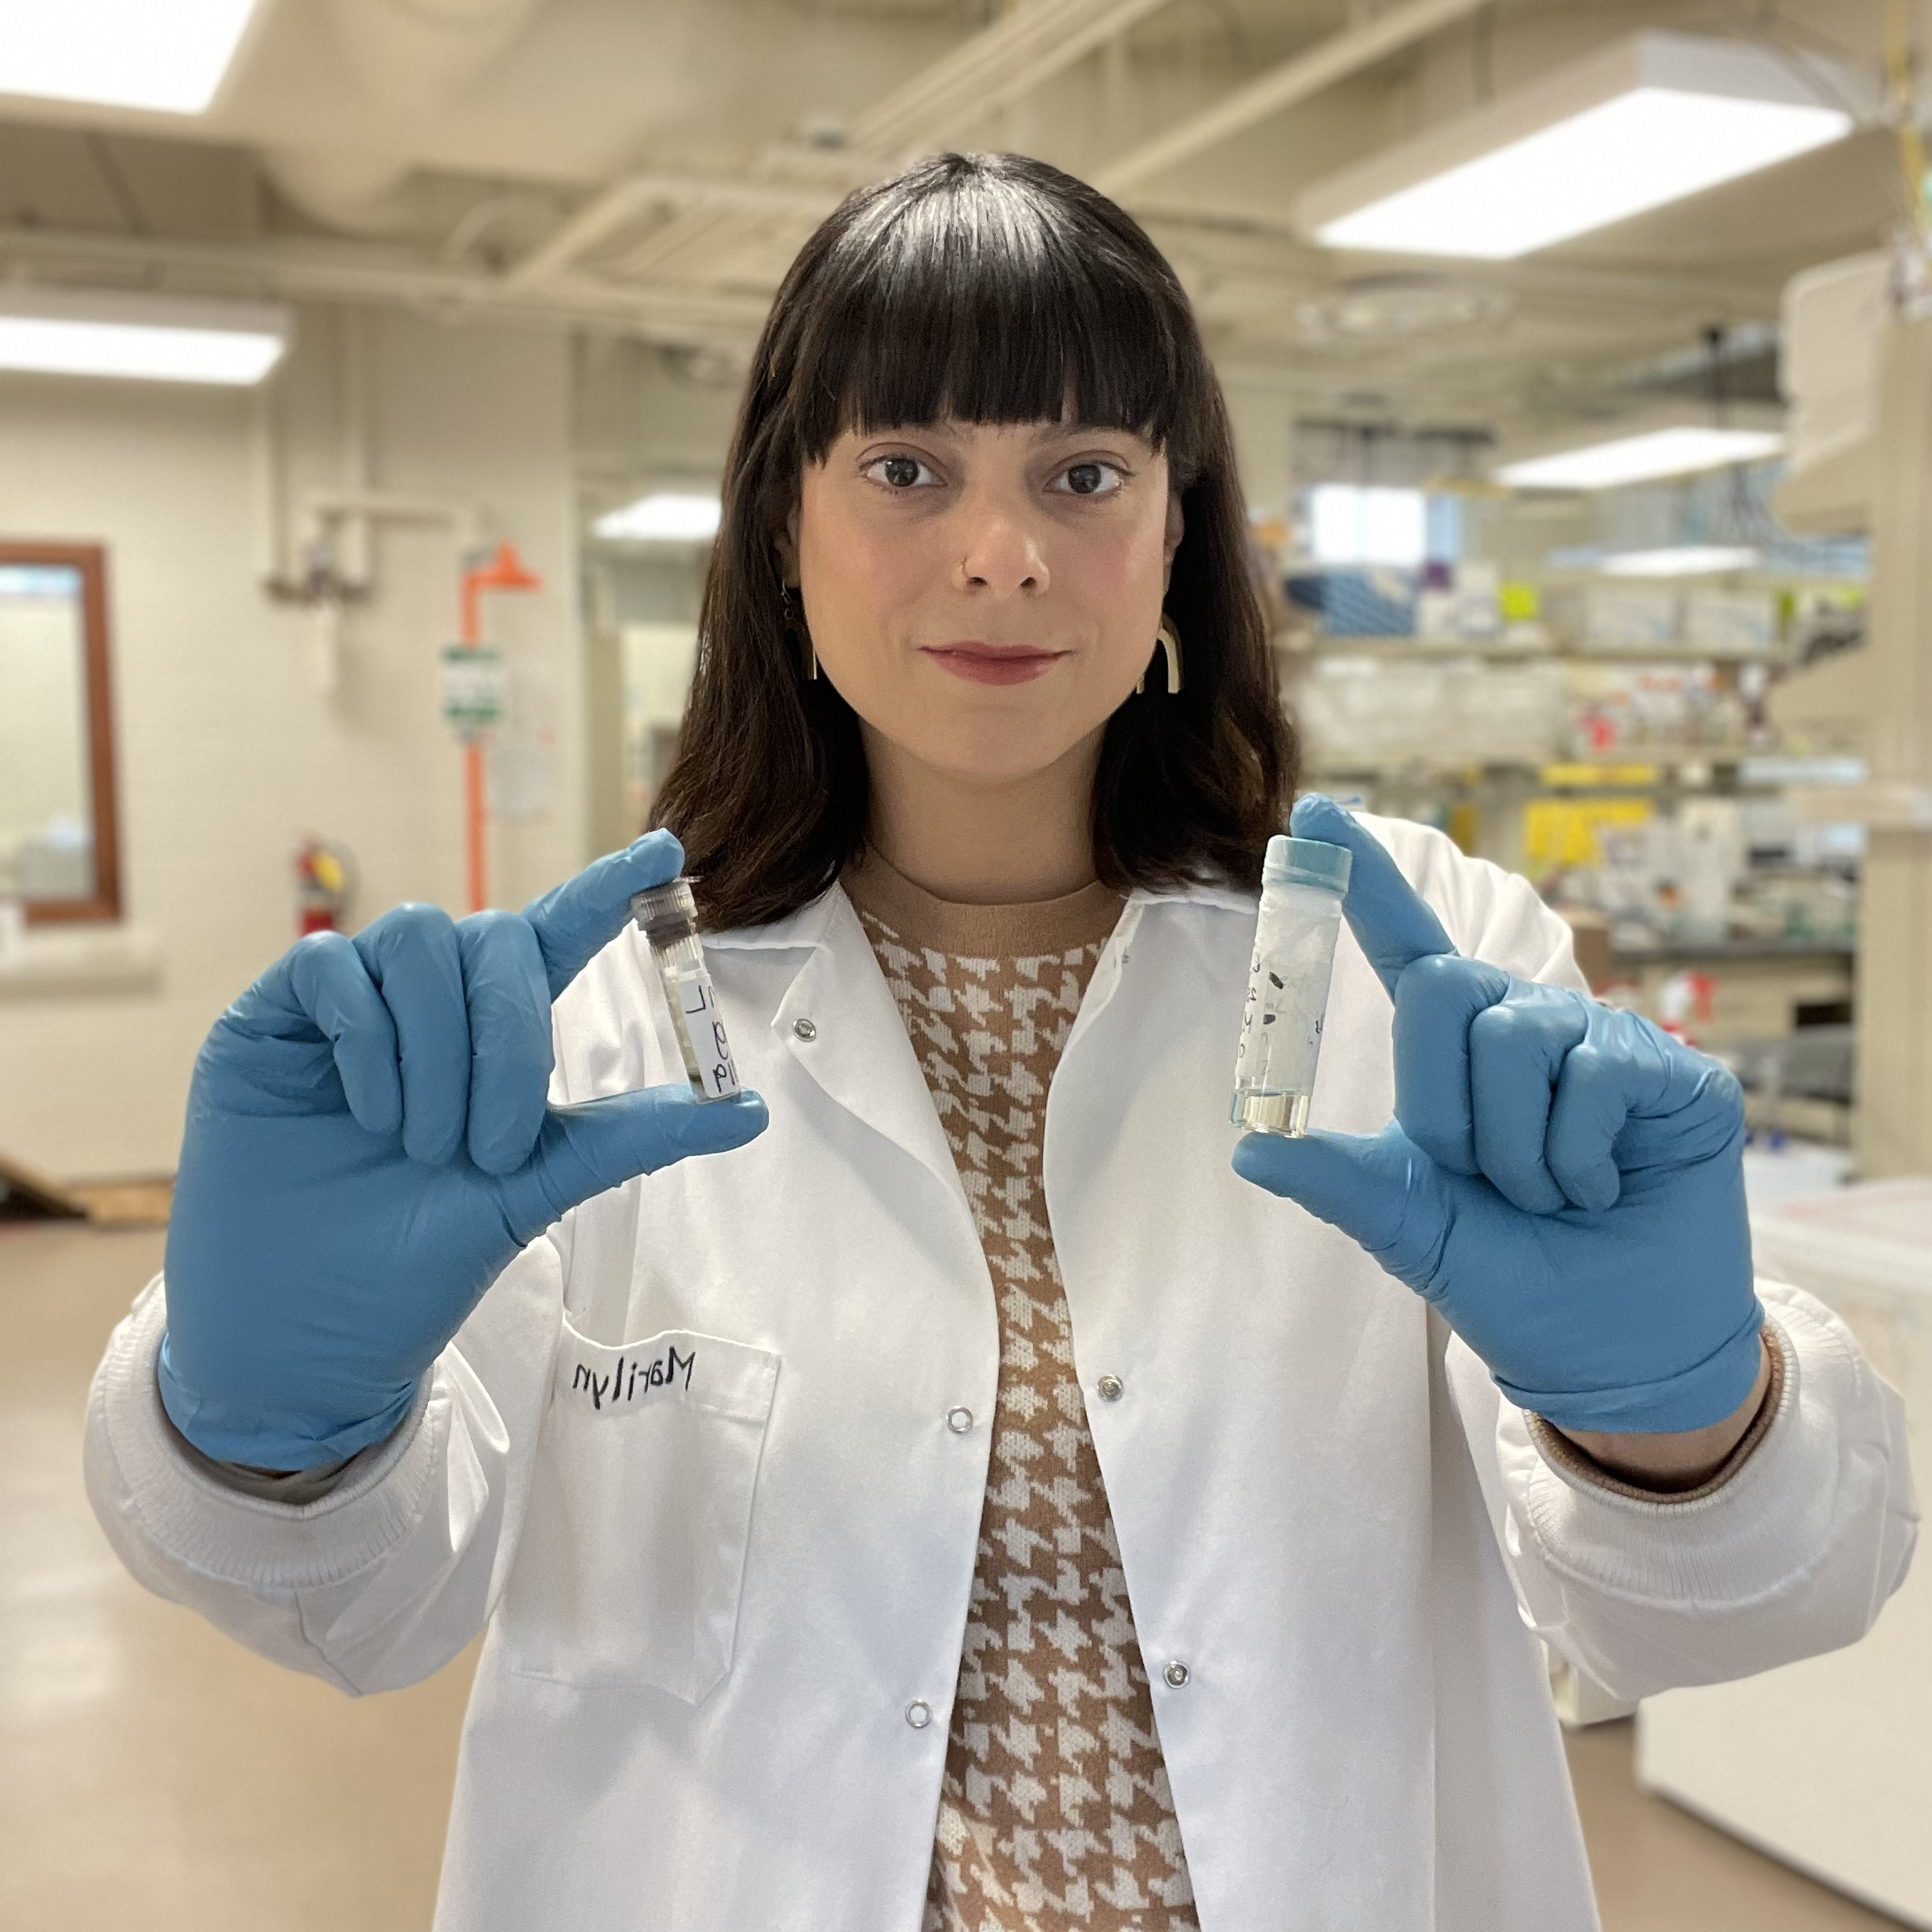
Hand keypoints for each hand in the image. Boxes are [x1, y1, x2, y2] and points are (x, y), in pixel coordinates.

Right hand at [158, 831, 766, 1469]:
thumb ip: (633, 1135)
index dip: (607, 889)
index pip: (556, 934)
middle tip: (488, 1150)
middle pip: (491, 938)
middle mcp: (427, 1004)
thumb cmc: (422, 1257)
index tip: (667, 852)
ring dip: (434, 1047)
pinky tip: (364, 1112)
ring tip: (421, 1142)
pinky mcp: (272, 1017)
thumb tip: (749, 1110)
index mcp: (494, 1032)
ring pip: (415, 941)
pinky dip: (362, 1037)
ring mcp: (350, 1005)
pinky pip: (328, 967)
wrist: (315, 1328)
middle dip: (508, 1037)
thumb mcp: (538, 1187)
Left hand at [1233, 796, 1762, 1436]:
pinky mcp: (1668, 1069)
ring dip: (1515, 1149)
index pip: (1405, 946)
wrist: (1610, 1345)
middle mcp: (1524, 1023)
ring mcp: (1601, 1039)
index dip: (1362, 879)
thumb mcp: (1409, 1225)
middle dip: (1443, 1105)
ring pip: (1515, 1036)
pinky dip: (1575, 1156)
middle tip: (1484, 1177)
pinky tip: (1602, 1187)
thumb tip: (1246, 1149)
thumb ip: (1338, 1180)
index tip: (1315, 812)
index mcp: (1455, 1050)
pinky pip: (1592, 1075)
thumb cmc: (1509, 1273)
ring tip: (1552, 1192)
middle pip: (1442, 989)